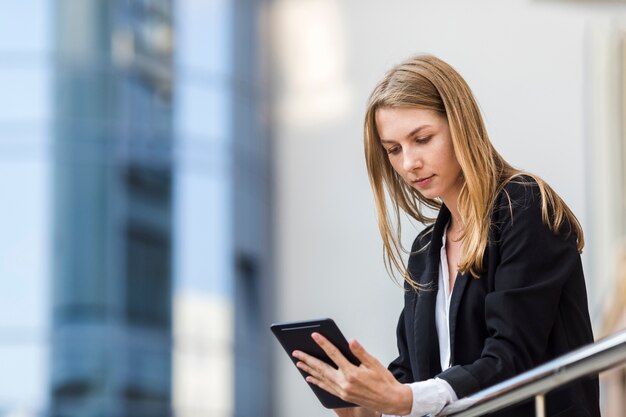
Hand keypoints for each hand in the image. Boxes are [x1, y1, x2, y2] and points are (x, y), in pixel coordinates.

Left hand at [292, 333, 411, 415]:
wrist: (391, 401)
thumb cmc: (384, 382)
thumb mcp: (374, 363)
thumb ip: (360, 352)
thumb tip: (350, 341)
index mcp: (352, 373)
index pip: (334, 354)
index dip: (324, 343)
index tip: (315, 336)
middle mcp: (344, 383)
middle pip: (322, 368)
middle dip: (307, 359)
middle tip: (296, 353)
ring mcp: (342, 391)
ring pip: (321, 378)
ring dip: (309, 370)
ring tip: (299, 363)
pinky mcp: (343, 396)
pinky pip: (326, 388)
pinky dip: (317, 382)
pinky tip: (310, 378)